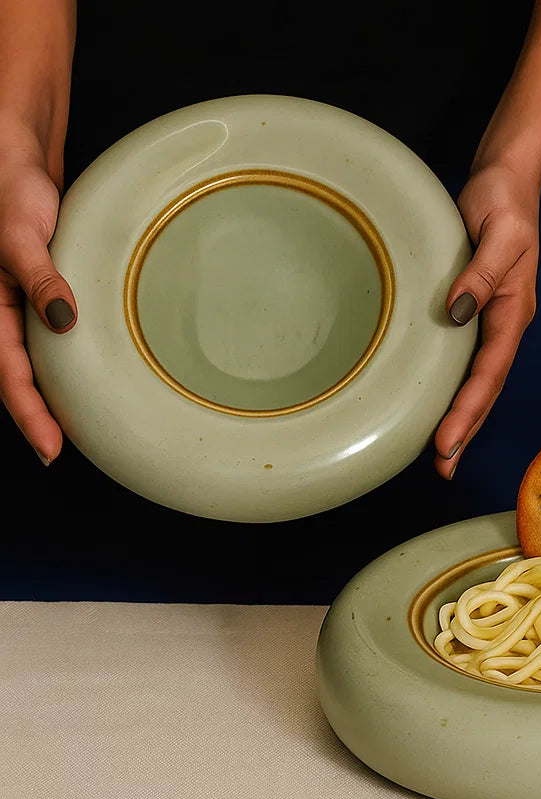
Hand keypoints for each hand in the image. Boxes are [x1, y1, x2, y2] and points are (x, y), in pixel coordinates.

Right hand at [0, 140, 76, 464]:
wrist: (16, 151)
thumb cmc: (8, 183)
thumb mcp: (20, 232)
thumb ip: (40, 278)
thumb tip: (62, 322)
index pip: (6, 372)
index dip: (28, 414)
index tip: (50, 449)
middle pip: (15, 374)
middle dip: (36, 415)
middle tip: (62, 451)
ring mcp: (17, 299)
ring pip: (30, 359)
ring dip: (48, 392)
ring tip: (72, 427)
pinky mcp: (38, 286)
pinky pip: (45, 335)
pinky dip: (59, 361)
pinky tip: (79, 376)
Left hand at [433, 162, 539, 477]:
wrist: (508, 180)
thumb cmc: (504, 200)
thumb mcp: (499, 229)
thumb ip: (481, 272)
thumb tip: (457, 313)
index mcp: (514, 311)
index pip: (489, 372)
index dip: (468, 410)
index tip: (446, 441)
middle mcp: (505, 325)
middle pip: (486, 389)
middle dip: (467, 430)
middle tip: (443, 467)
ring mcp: (492, 323)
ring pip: (478, 382)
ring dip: (463, 420)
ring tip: (442, 456)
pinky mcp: (477, 314)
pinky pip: (467, 362)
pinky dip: (456, 392)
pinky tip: (440, 409)